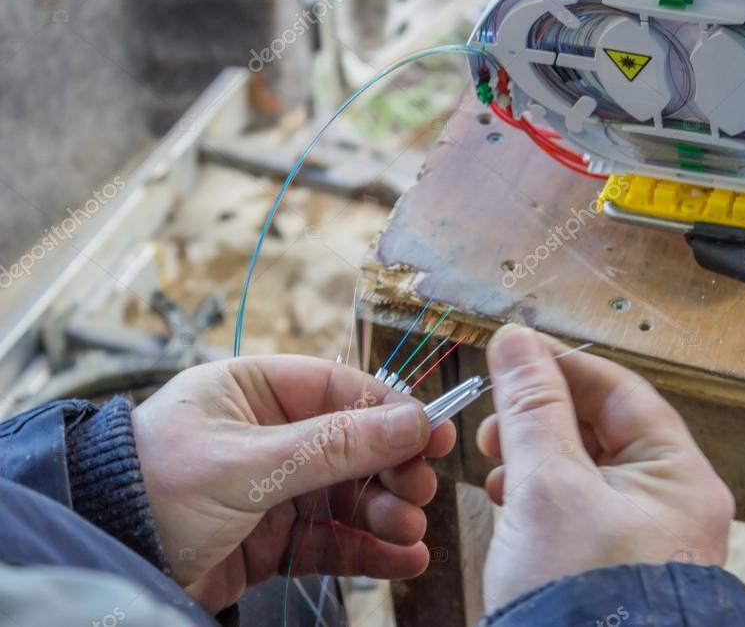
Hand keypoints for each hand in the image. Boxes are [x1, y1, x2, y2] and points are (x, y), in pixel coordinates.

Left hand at [132, 355, 454, 611]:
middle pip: (354, 446)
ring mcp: (273, 490)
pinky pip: (333, 540)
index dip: (391, 411)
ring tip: (409, 531)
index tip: (433, 434)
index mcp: (254, 391)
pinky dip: (369, 550)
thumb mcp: (248, 462)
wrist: (102, 565)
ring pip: (349, 496)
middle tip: (419, 492)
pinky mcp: (274, 541)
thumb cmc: (154, 490)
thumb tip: (413, 422)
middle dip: (391, 470)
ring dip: (386, 513)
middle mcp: (269, 435)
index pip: (340, 390)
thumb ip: (334, 445)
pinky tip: (402, 560)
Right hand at [477, 325, 734, 610]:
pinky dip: (539, 493)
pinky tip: (507, 498)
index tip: (513, 353)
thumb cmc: (579, 600)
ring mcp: (642, 537)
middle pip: (602, 428)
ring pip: (584, 467)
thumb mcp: (547, 488)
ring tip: (495, 461)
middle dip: (542, 416)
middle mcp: (670, 505)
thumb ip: (531, 408)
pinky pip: (576, 507)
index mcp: (679, 478)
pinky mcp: (610, 563)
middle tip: (496, 418)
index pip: (620, 392)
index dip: (562, 366)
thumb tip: (516, 342)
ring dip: (535, 454)